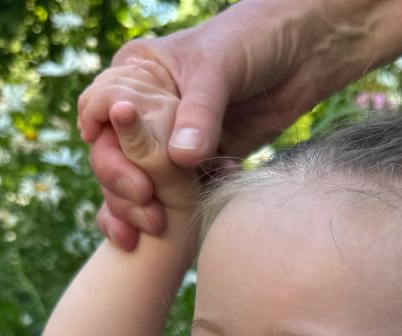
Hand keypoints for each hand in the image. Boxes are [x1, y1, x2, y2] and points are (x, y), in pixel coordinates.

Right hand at [78, 1, 353, 250]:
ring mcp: (172, 141)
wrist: (302, 53)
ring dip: (141, 209)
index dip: (104, 145)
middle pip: (114, 157)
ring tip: (157, 226)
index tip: (125, 169)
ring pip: (140, 182)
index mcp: (136, 76)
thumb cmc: (252, 40)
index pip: (99, 113)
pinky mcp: (201, 164)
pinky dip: (175, 214)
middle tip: (147, 207)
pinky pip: (177, 196)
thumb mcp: (219, 69)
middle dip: (123, 187)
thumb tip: (180, 160)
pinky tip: (177, 230)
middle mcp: (147, 112)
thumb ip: (200, 115)